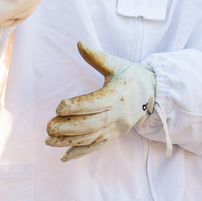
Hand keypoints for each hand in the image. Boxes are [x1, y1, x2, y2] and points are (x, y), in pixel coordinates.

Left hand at [45, 42, 155, 160]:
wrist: (153, 94)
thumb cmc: (131, 76)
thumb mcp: (116, 64)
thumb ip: (96, 57)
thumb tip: (79, 43)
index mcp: (116, 95)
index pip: (94, 103)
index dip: (76, 106)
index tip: (59, 106)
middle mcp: (116, 114)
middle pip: (90, 125)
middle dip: (68, 128)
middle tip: (48, 127)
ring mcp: (115, 128)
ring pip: (90, 138)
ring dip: (68, 141)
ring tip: (49, 140)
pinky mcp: (114, 135)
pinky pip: (96, 147)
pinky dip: (80, 153)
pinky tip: (63, 157)